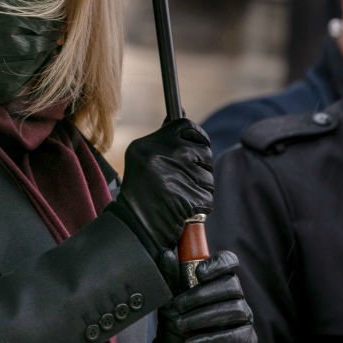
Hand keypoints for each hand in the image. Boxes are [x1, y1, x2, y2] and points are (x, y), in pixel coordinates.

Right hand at [111, 118, 213, 262]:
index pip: (187, 127)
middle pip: (203, 152)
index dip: (199, 135)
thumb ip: (164, 140)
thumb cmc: (141, 193)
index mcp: (148, 145)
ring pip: (208, 177)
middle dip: (201, 167)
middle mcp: (161, 156)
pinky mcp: (186, 197)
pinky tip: (183, 209)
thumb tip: (183, 115)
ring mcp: (174, 176)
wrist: (134, 227)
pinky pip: (207, 198)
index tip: (199, 144)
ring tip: (179, 196)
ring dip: (200, 189)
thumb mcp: (142, 158)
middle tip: (184, 180)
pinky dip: (200, 206)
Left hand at [145, 251, 257, 342]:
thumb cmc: (178, 323)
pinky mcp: (247, 341)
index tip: (198, 272)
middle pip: (231, 285)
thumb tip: (168, 254)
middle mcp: (236, 297)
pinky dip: (213, 339)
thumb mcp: (169, 299)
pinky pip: (237, 336)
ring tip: (182, 326)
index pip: (229, 262)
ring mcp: (244, 318)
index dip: (218, 264)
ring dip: (203, 318)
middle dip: (201, 296)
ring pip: (234, 309)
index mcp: (218, 281)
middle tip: (178, 307)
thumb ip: (171, 277)